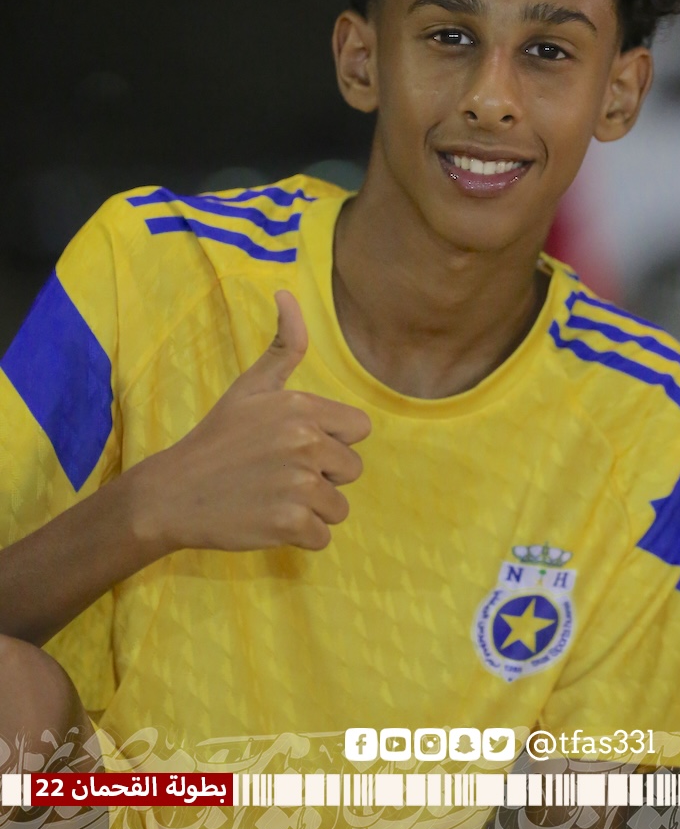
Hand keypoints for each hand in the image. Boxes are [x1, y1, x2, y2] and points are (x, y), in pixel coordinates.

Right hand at [127, 290, 370, 555]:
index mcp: (302, 407)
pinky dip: (301, 536)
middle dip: (324, 477)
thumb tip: (287, 291)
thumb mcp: (250, 386)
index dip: (333, 441)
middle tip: (281, 474)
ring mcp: (299, 484)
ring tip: (274, 497)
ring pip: (340, 506)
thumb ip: (284, 344)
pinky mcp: (290, 523)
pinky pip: (323, 537)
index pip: (359, 430)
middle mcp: (306, 442)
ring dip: (313, 509)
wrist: (172, 492)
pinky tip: (270, 520)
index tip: (299, 446)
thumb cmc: (216, 438)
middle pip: (352, 470)